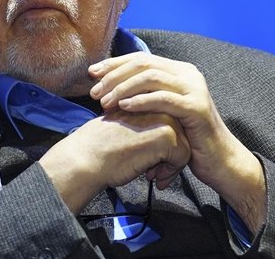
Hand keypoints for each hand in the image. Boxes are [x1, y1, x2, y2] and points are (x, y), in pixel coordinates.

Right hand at [39, 110, 190, 214]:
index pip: (171, 122)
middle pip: (182, 133)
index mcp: (147, 98)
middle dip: (170, 156)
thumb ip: (146, 123)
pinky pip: (182, 158)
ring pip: (185, 146)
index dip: (163, 145)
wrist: (88, 156)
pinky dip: (170, 172)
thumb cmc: (101, 145)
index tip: (150, 160)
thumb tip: (166, 138)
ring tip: (153, 175)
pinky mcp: (167, 135)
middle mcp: (158, 103)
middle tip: (153, 170)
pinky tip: (151, 176)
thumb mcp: (127, 124)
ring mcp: (164, 118)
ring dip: (171, 165)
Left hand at [88, 52, 266, 232]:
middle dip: (114, 75)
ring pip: (151, 77)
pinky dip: (141, 101)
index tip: (91, 73)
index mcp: (179, 71)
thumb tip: (111, 87)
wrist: (219, 161)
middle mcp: (188, 74)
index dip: (114, 64)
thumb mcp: (163, 112)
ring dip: (123, 88)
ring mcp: (194, 89)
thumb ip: (146, 95)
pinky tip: (123, 107)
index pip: (141, 58)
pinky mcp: (197, 108)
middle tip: (94, 91)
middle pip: (143, 63)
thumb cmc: (186, 138)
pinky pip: (164, 99)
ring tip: (105, 102)